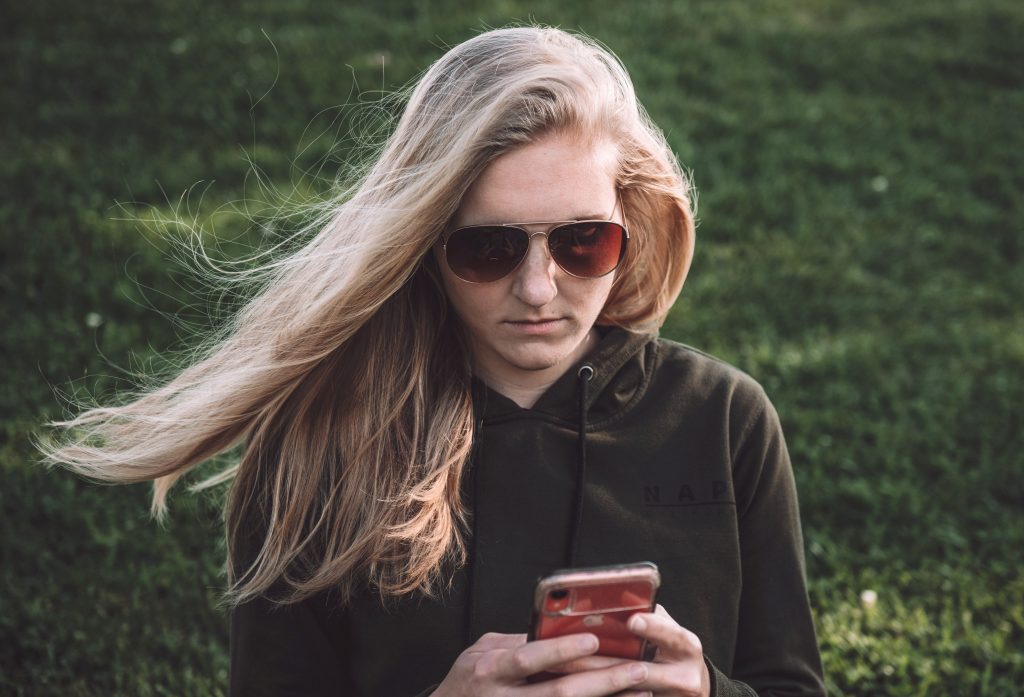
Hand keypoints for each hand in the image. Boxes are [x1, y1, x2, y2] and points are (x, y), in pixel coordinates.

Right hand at [432, 631, 652, 696]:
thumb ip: (517, 642)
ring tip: (641, 691)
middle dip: (602, 682)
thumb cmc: (466, 680)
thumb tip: (557, 629)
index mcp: (490, 669)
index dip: (560, 651)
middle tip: (638, 669)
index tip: (593, 641)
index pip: (528, 659)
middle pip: (558, 693)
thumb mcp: (481, 652)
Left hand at [554, 605, 709, 696]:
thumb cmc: (671, 647)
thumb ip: (646, 615)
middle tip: (566, 655)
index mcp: (686, 646)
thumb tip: (612, 600)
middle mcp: (684, 677)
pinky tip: (569, 689)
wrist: (692, 686)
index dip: (653, 628)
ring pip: (624, 693)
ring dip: (589, 683)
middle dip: (598, 664)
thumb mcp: (667, 628)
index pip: (672, 635)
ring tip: (557, 673)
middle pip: (639, 673)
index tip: (632, 621)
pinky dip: (596, 694)